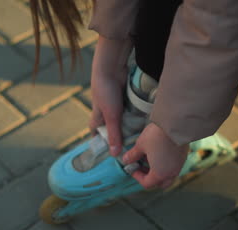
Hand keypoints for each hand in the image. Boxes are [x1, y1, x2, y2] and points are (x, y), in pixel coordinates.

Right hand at [89, 36, 132, 155]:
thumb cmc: (106, 92)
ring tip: (138, 132)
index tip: (105, 148)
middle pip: (109, 124)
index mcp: (97, 115)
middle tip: (127, 142)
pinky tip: (142, 116)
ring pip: (119, 115)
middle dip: (116, 132)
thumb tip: (115, 154)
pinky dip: (132, 111)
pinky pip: (127, 106)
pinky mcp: (121, 94)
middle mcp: (104, 109)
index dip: (98, 139)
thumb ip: (114, 134)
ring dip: (126, 121)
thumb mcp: (111, 116)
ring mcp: (113, 101)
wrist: (111, 67)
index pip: (95, 131)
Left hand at [122, 123, 189, 188]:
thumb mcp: (140, 145)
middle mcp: (171, 173)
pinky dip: (166, 165)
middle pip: (160, 183)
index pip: (147, 183)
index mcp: (159, 174)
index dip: (137, 176)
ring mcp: (179, 166)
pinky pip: (174, 167)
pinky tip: (160, 153)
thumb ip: (133, 155)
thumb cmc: (156, 136)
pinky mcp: (183, 157)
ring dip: (159, 171)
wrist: (176, 124)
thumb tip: (126, 160)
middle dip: (150, 177)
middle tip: (142, 166)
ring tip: (151, 159)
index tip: (132, 167)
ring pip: (168, 175)